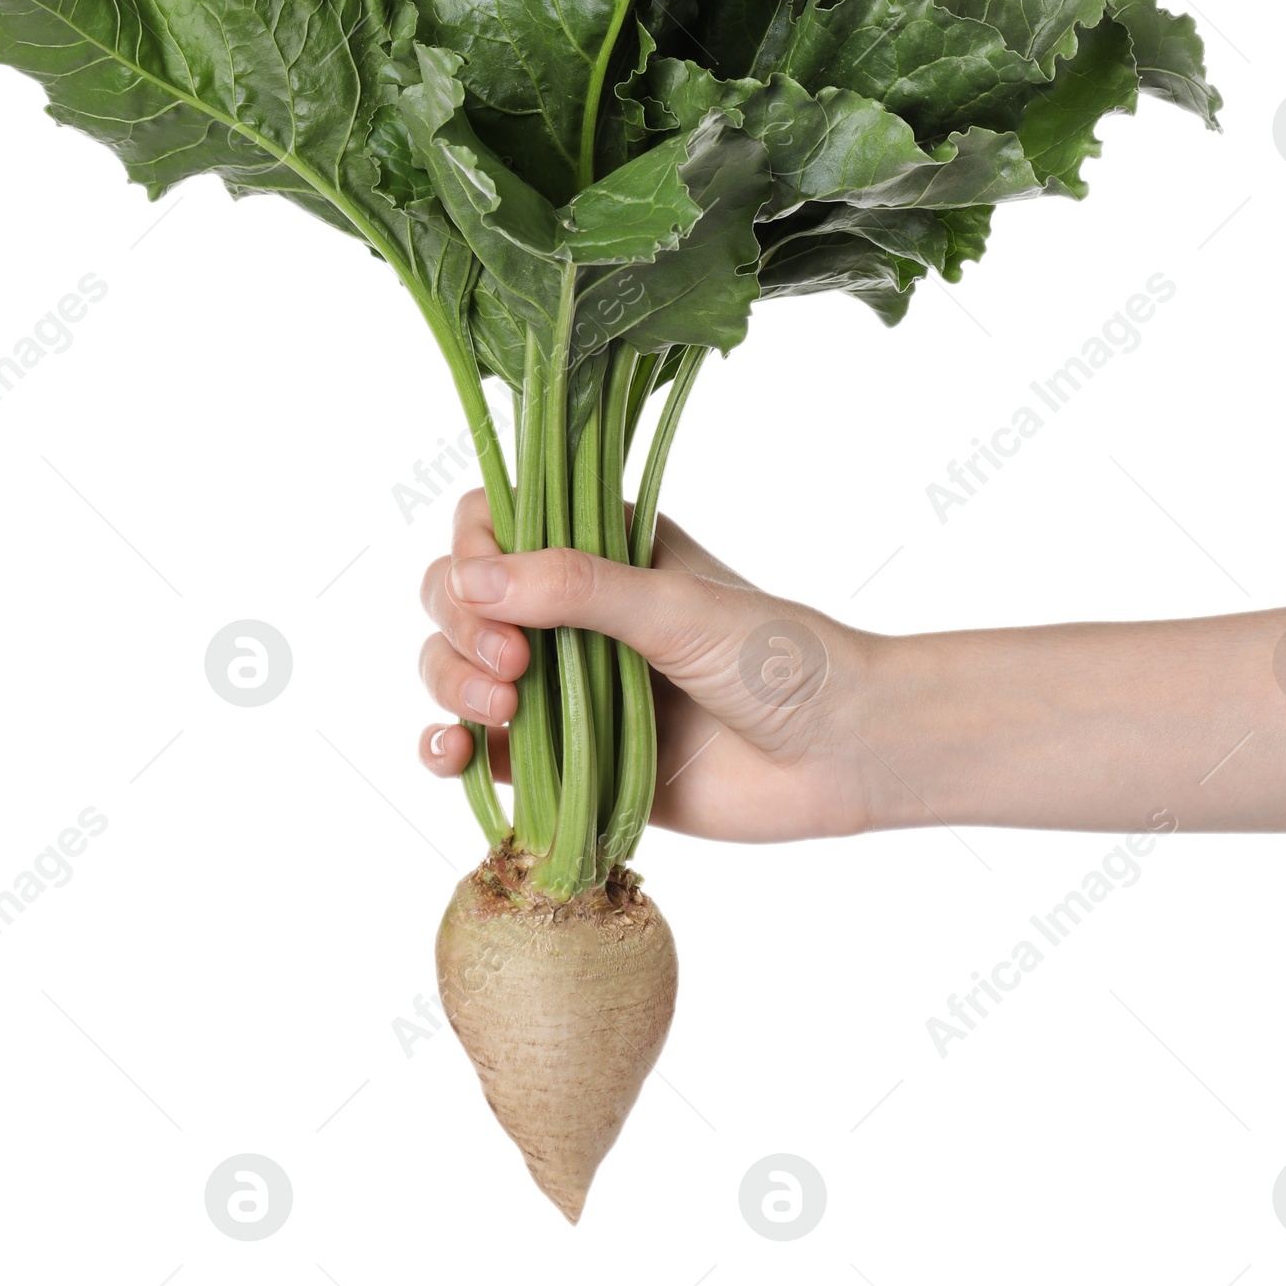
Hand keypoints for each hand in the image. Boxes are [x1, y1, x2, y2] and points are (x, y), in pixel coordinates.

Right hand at [416, 490, 878, 842]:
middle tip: (513, 663)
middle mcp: (570, 611)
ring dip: (450, 682)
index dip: (472, 551)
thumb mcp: (675, 606)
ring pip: (454, 668)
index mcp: (598, 546)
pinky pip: (477, 750)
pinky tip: (453, 753)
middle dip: (460, 626)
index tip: (491, 585)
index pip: (492, 523)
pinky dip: (447, 749)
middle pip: (459, 596)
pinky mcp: (561, 762)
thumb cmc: (776, 657)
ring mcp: (561, 687)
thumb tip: (470, 580)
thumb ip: (574, 589)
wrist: (838, 756)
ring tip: (500, 707)